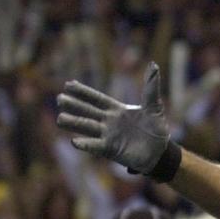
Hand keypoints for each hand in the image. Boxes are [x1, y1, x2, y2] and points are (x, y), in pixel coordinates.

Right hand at [57, 63, 171, 173]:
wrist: (160, 152)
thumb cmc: (156, 129)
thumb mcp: (154, 106)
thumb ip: (150, 87)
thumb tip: (154, 65)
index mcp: (117, 110)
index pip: (96, 99)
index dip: (83, 92)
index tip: (68, 84)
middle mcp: (109, 122)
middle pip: (88, 111)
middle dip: (74, 105)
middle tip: (59, 99)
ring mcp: (108, 136)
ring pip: (88, 127)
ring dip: (74, 123)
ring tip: (60, 119)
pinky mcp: (111, 150)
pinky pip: (96, 146)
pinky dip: (86, 144)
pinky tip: (74, 141)